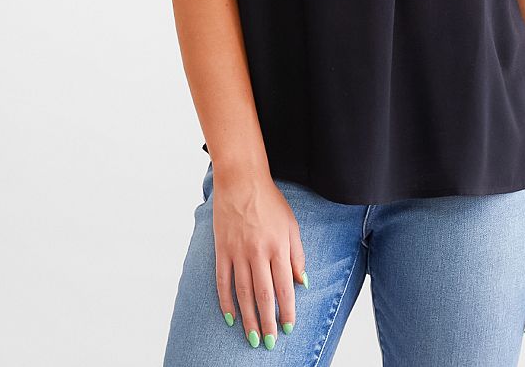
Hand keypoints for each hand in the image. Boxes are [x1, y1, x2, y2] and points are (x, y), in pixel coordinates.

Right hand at [212, 170, 307, 348]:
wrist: (241, 181)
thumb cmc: (270, 202)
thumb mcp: (291, 224)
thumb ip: (297, 254)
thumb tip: (302, 283)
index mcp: (278, 246)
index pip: (284, 286)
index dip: (287, 310)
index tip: (288, 328)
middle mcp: (258, 252)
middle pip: (263, 294)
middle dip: (268, 321)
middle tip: (269, 342)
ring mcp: (238, 252)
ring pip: (243, 292)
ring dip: (248, 318)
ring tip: (252, 337)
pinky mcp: (222, 250)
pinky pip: (223, 281)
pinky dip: (225, 301)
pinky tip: (230, 317)